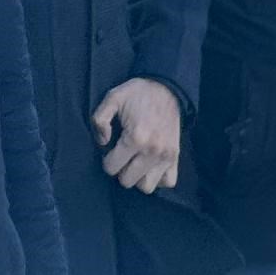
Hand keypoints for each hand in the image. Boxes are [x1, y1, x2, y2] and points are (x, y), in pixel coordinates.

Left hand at [93, 76, 182, 194]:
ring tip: (135, 163)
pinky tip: (150, 166)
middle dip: (120, 170)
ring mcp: (166, 156)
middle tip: (122, 156)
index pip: (111, 168)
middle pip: (127, 181)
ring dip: (138, 177)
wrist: (167, 88)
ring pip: (146, 186)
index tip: (111, 150)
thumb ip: (99, 119)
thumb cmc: (137, 93)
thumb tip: (103, 141)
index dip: (106, 160)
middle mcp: (152, 151)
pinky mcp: (176, 157)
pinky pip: (167, 182)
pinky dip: (158, 178)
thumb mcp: (112, 98)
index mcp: (135, 138)